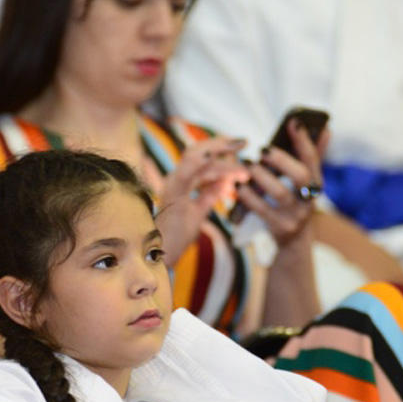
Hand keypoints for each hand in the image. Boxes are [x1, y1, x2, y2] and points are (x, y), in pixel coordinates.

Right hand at [156, 136, 248, 259]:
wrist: (157, 260)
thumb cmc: (174, 240)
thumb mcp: (197, 214)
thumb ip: (209, 196)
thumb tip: (225, 182)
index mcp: (179, 183)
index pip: (200, 158)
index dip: (219, 149)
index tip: (240, 146)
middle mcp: (174, 179)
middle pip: (197, 150)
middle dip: (221, 144)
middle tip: (244, 142)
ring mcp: (171, 184)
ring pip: (198, 158)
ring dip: (224, 163)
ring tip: (245, 171)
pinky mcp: (172, 193)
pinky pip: (191, 170)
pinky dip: (212, 168)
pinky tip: (230, 174)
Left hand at [235, 118, 326, 245]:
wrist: (294, 240)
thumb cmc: (296, 201)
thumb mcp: (306, 182)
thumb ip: (312, 156)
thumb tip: (326, 129)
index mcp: (316, 182)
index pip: (313, 158)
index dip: (304, 140)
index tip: (294, 122)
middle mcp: (310, 199)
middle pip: (300, 176)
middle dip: (281, 160)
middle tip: (262, 150)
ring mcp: (296, 215)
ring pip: (279, 192)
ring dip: (260, 176)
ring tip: (247, 165)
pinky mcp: (280, 227)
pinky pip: (261, 209)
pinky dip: (248, 196)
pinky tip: (238, 185)